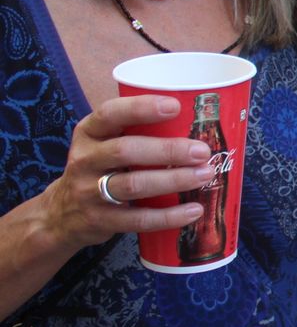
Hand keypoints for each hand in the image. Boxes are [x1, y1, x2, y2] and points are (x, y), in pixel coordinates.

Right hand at [37, 95, 213, 252]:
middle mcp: (85, 160)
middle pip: (126, 151)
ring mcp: (89, 192)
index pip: (110, 114)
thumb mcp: (102, 143)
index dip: (142, 109)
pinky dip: (168, 216)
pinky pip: (138, 218)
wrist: (61, 214)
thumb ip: (135, 132)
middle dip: (168, 150)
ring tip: (205, 175)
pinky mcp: (100, 221)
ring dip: (174, 180)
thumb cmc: (98, 168)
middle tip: (202, 151)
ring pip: (134, 185)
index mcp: (89, 133)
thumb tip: (197, 124)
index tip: (175, 106)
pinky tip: (193, 210)